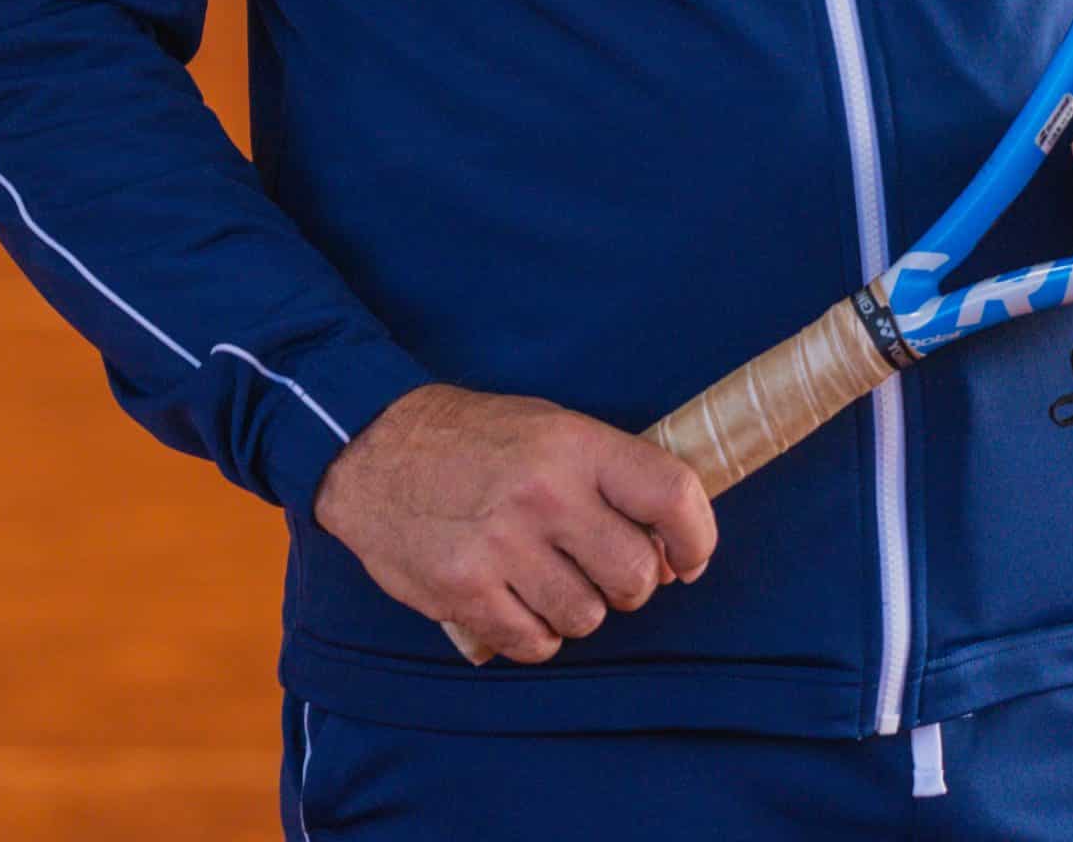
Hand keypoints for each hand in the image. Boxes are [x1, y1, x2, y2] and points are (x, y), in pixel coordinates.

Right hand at [313, 382, 716, 664]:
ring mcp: (503, 546)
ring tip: (547, 577)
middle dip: (631, 584)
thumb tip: (669, 553)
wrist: (376, 448)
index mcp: (574, 444)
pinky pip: (536, 644)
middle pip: (635, 575)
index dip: (697, 537)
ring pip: (587, 617)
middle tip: (603, 569)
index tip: (688, 557)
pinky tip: (517, 600)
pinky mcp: (464, 591)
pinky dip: (536, 634)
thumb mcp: (551, 428)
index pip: (672, 494)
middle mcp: (545, 494)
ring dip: (577, 609)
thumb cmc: (477, 440)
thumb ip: (610, 480)